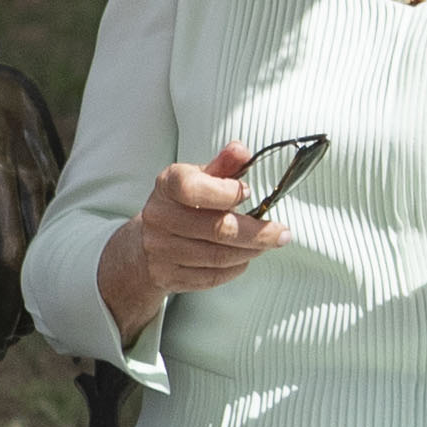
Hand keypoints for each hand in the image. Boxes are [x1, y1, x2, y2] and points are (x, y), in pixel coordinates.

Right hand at [100, 139, 286, 339]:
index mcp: (167, 186)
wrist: (144, 244)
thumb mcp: (198, 179)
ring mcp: (161, 250)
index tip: (248, 193)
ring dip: (251, 251)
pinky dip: (236, 268)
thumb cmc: (181, 205)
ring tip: (267, 244)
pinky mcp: (169, 276)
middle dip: (258, 233)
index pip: (192, 188)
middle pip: (218, 229)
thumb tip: (241, 150)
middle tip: (282, 233)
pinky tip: (244, 257)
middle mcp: (159, 217)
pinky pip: (212, 276)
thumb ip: (223, 165)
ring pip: (219, 256)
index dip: (226, 192)